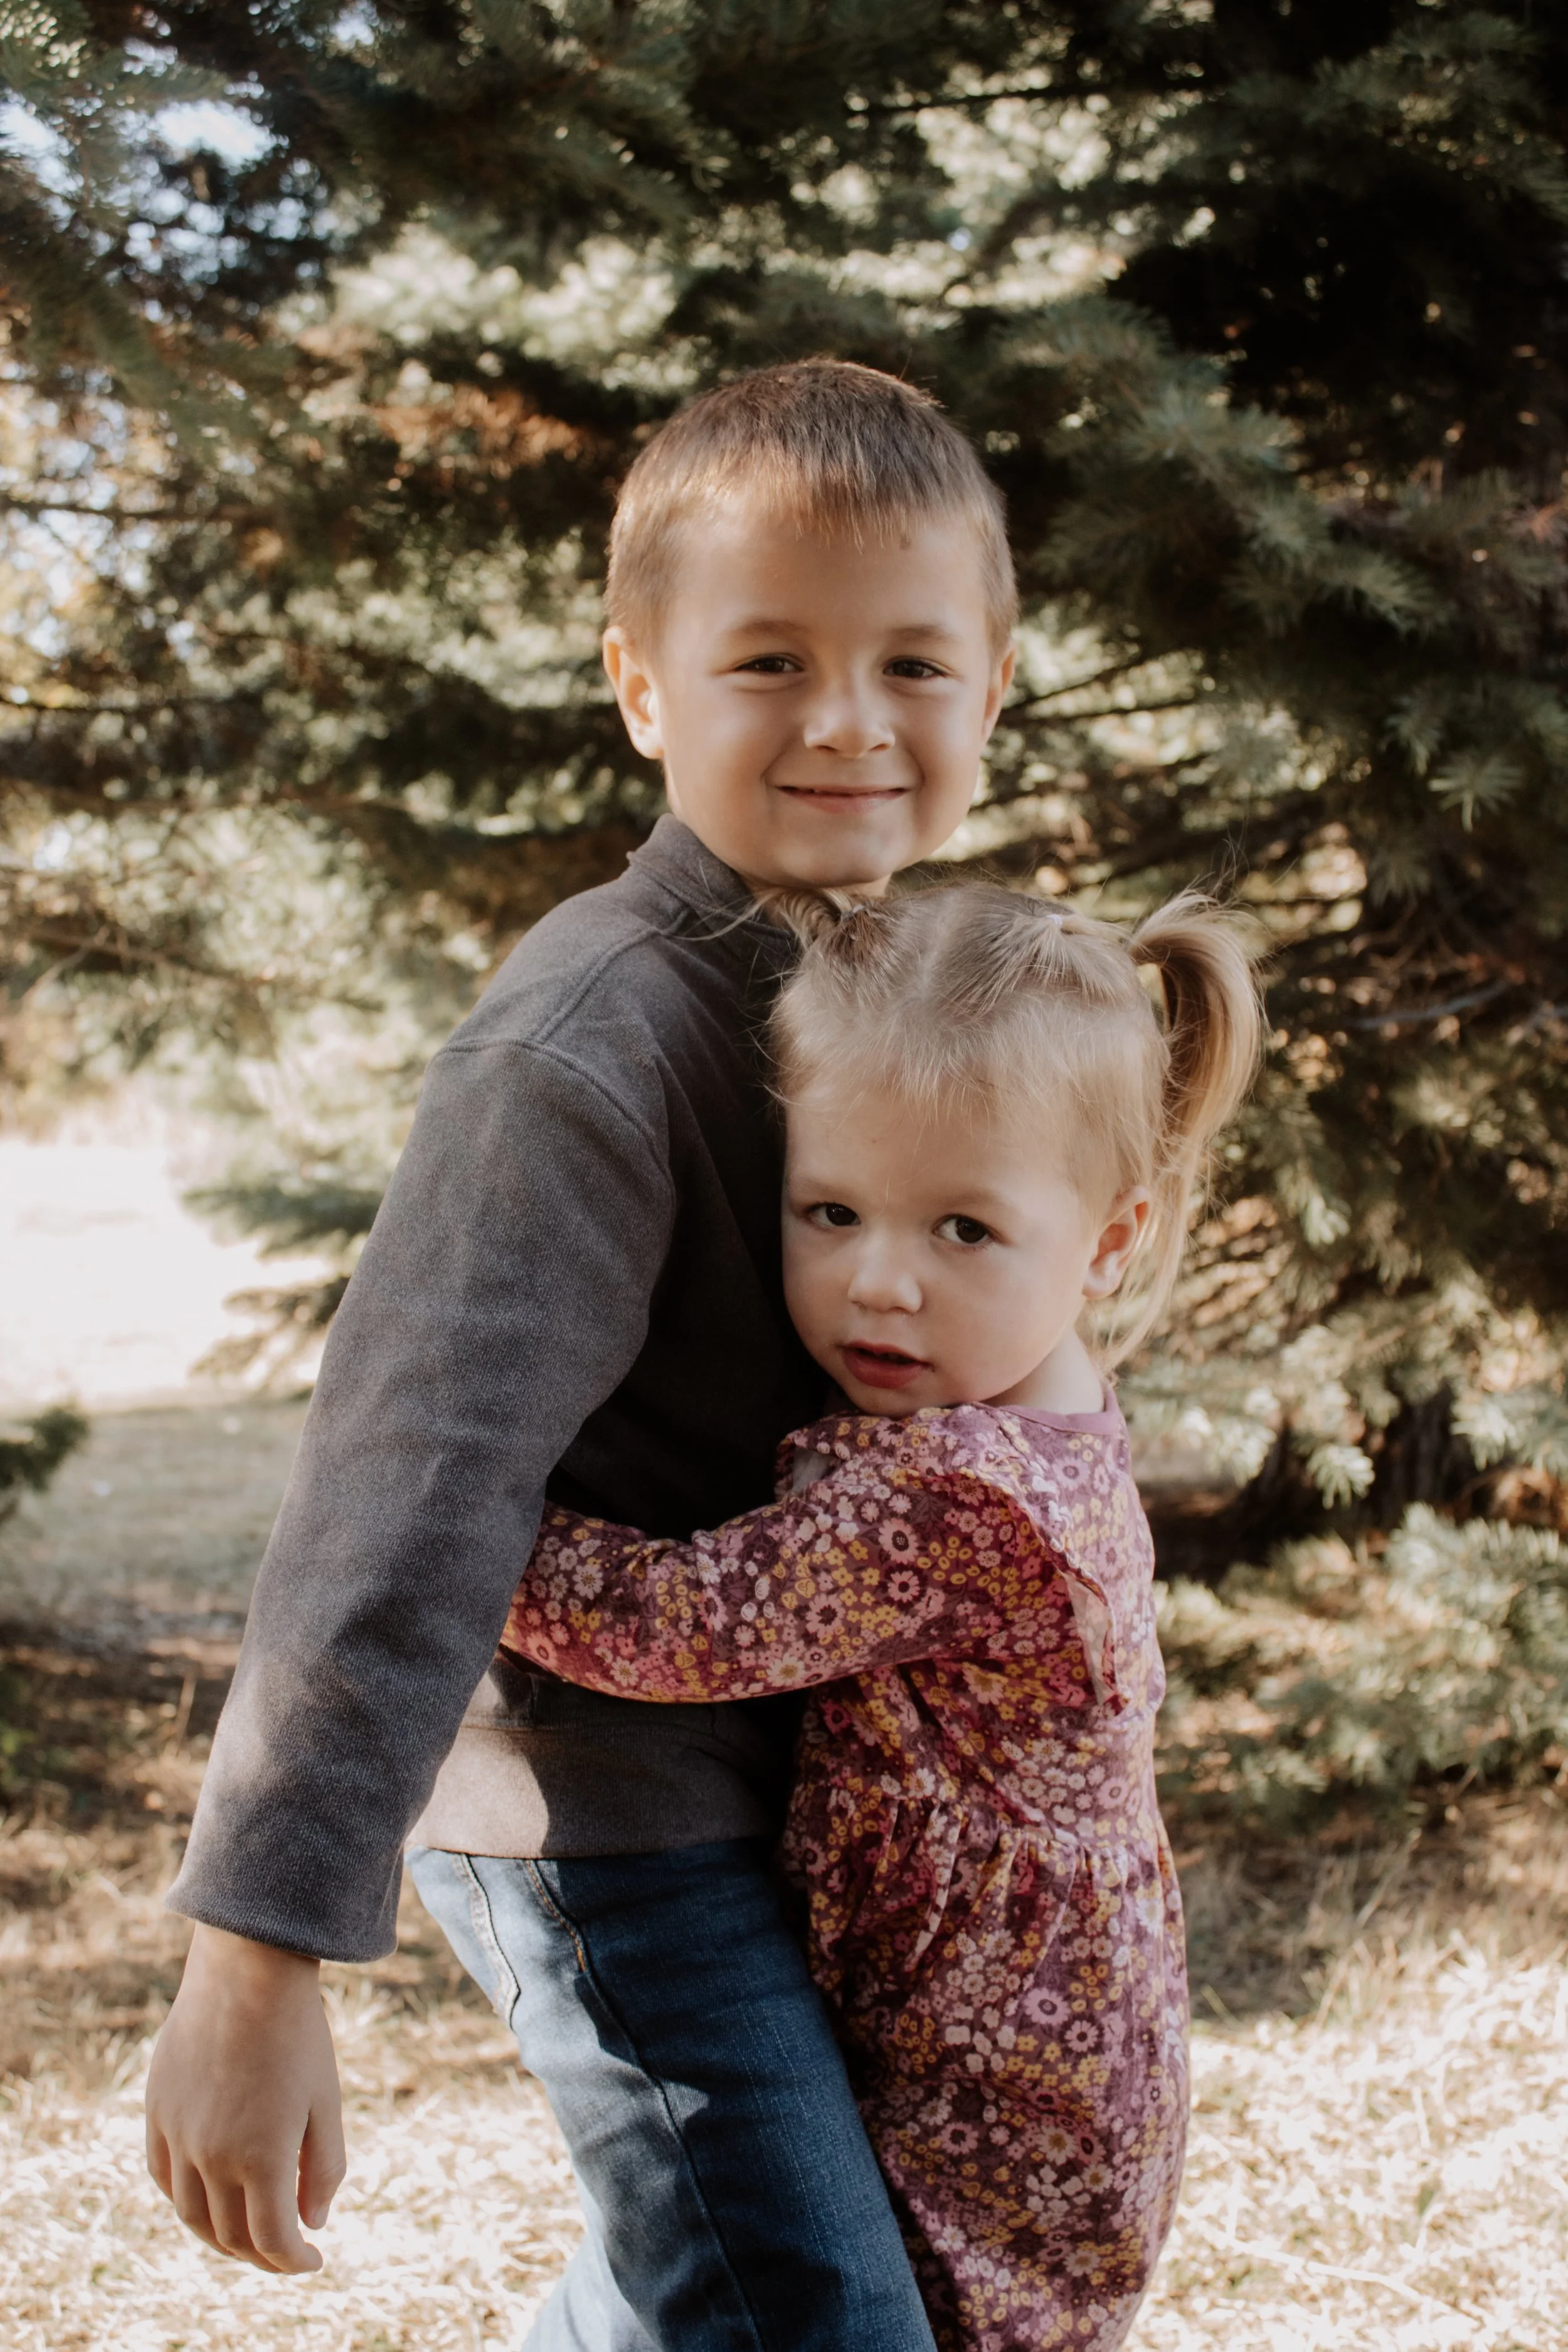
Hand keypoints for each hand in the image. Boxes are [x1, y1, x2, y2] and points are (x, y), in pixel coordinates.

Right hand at [145, 1922, 346, 2271]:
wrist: (248, 1972)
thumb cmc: (299, 2034)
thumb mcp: (325, 2102)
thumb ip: (324, 2168)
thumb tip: (312, 2225)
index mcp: (261, 2158)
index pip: (272, 2240)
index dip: (294, 2261)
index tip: (312, 2260)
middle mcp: (212, 2156)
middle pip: (230, 2235)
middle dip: (261, 2255)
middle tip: (284, 2252)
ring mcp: (179, 2135)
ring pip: (191, 2215)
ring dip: (219, 2237)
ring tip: (245, 2236)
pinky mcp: (158, 2112)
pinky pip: (164, 2176)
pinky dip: (185, 2200)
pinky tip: (207, 2198)